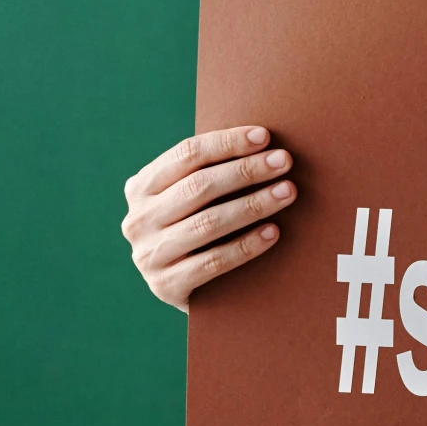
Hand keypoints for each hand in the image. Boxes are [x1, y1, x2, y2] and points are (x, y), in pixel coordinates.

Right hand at [121, 125, 297, 311]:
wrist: (184, 288)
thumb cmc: (198, 229)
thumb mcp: (191, 200)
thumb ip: (211, 174)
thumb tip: (264, 144)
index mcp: (141, 188)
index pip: (186, 154)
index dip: (227, 143)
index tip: (264, 137)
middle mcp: (138, 220)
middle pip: (198, 186)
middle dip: (246, 171)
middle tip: (284, 162)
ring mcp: (149, 255)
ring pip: (208, 223)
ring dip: (253, 204)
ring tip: (287, 192)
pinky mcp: (166, 286)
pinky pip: (214, 261)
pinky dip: (246, 245)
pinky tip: (273, 232)